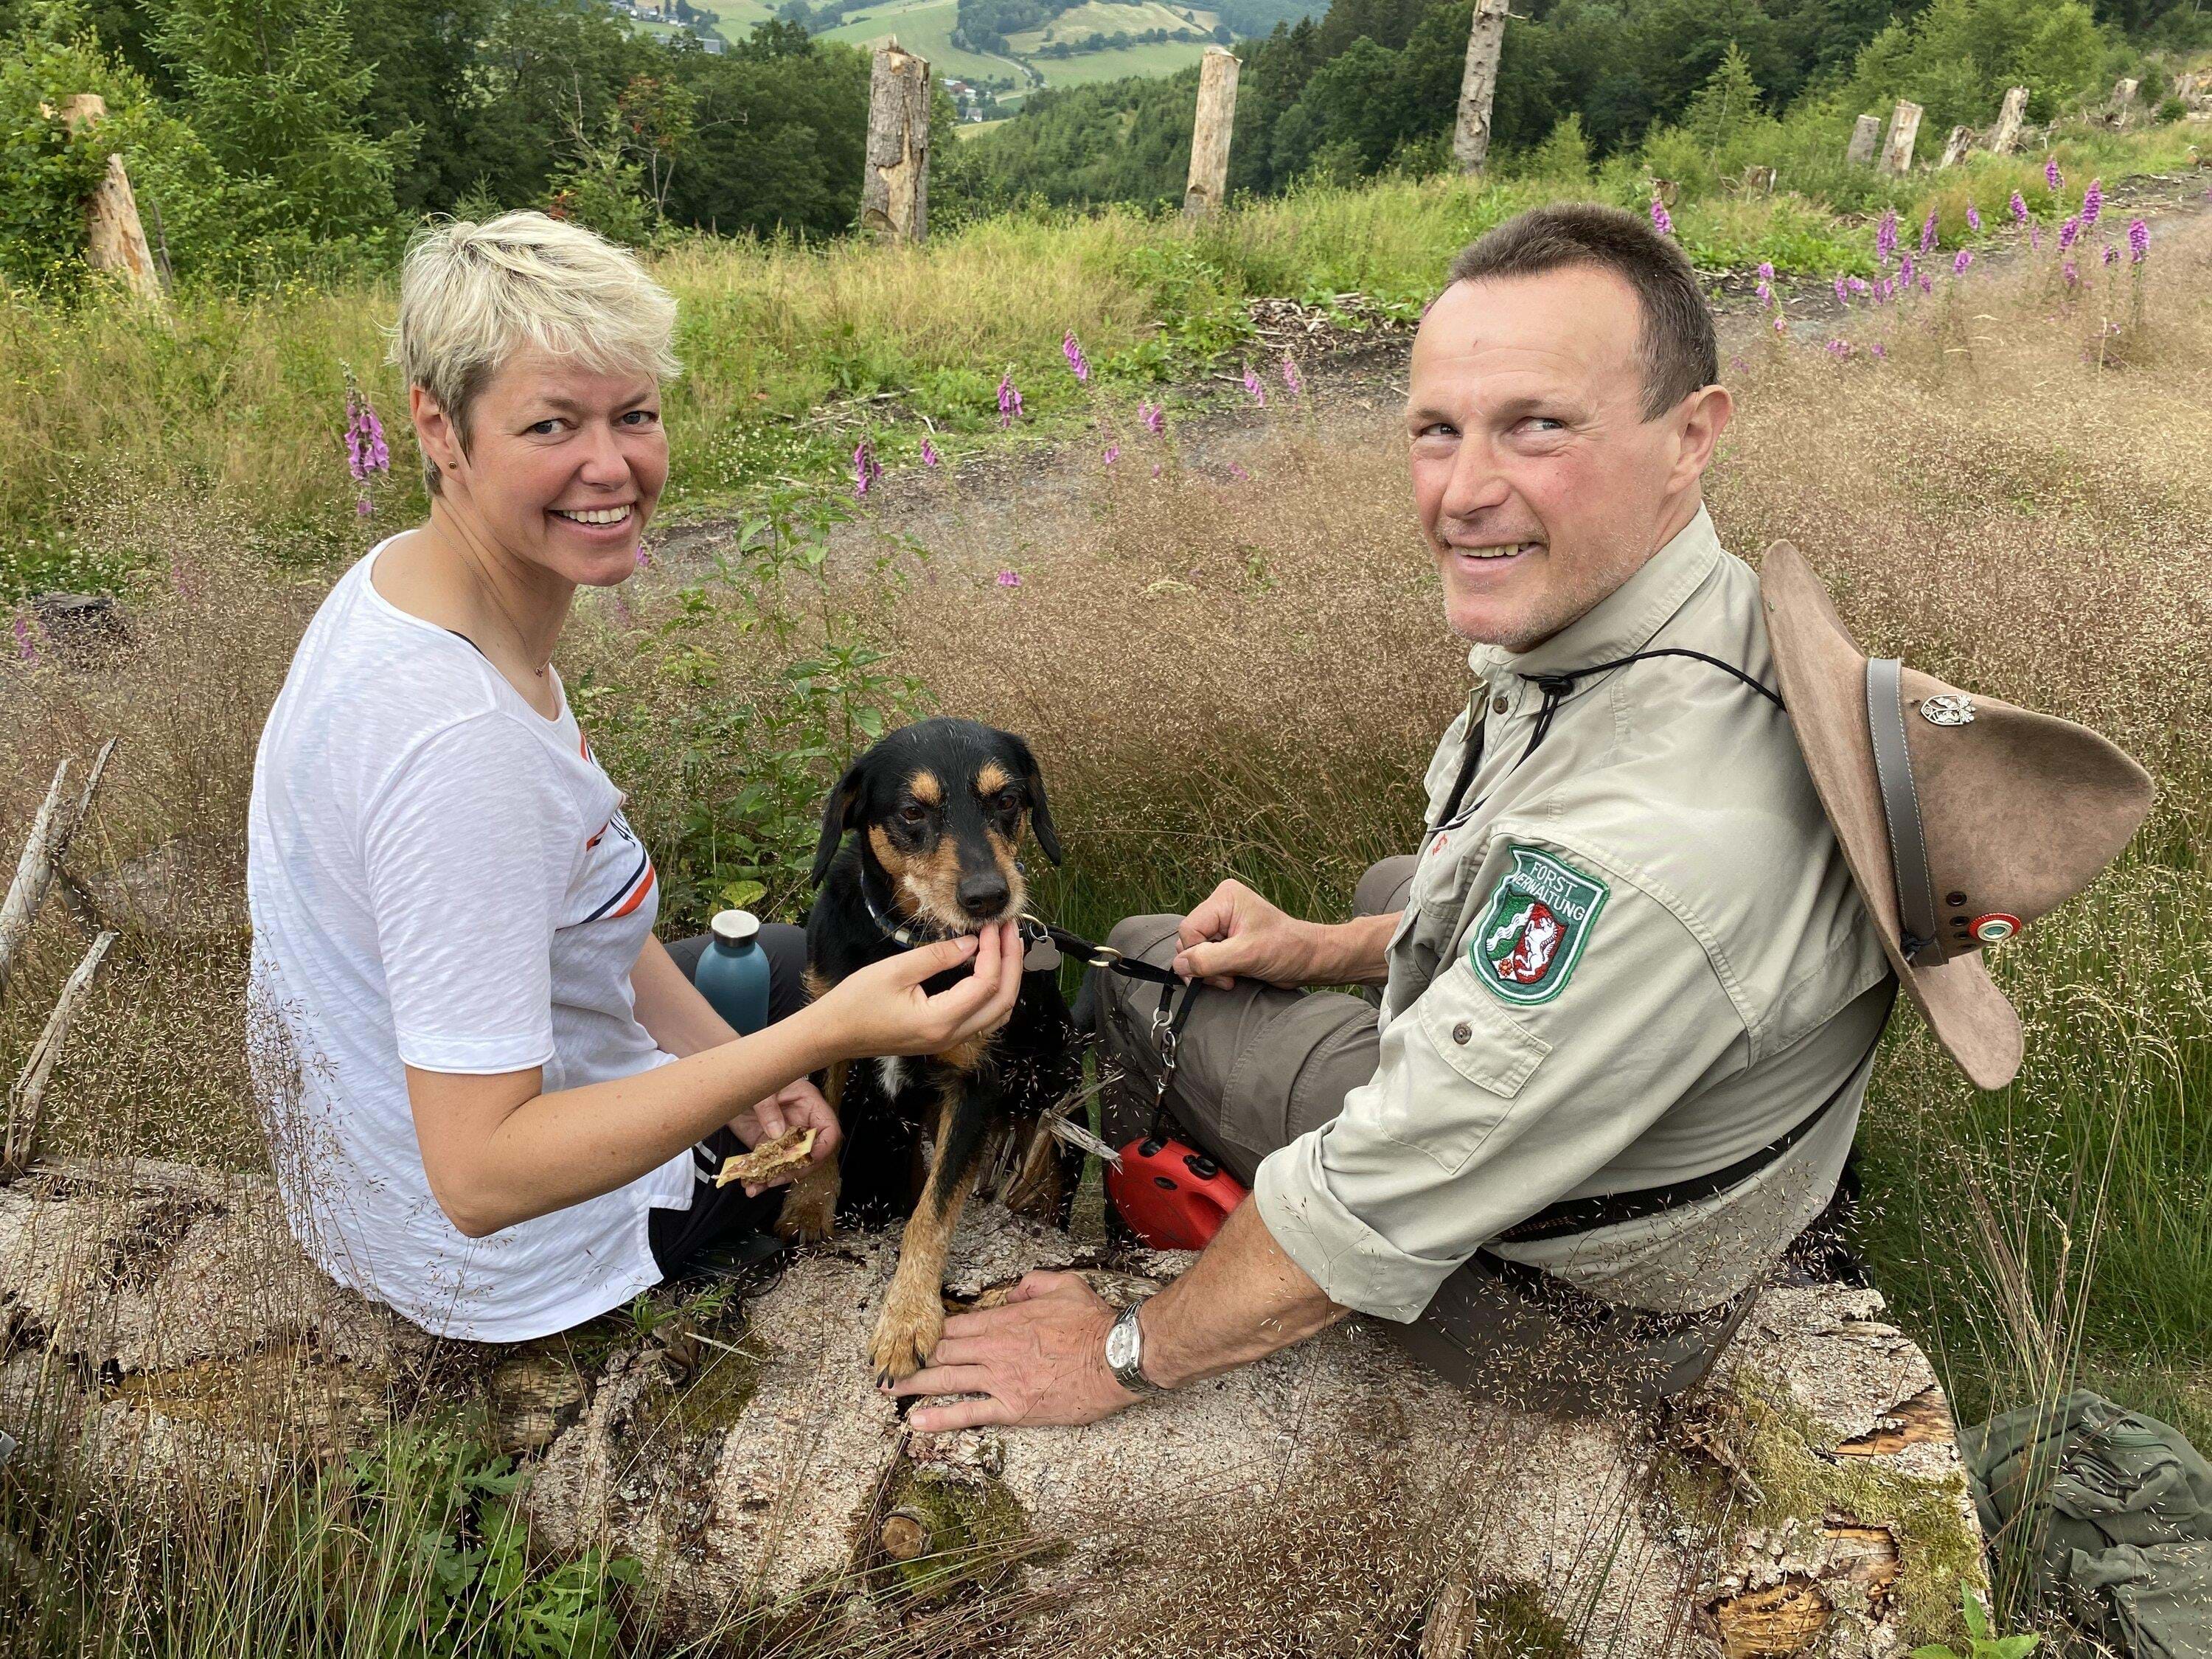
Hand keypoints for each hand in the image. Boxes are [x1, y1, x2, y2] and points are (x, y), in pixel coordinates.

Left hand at [728, 1077, 840, 1196]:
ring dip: (777, 1177)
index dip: (824, 1146)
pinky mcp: (767, 1145)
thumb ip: (768, 1107)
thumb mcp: (762, 1087)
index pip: (829, 1129)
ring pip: (790, 1164)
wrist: (728, 1083)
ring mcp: (785, 1137)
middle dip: (797, 1169)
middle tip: (778, 1176)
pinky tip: (750, 1185)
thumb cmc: (752, 1074)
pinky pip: (769, 1166)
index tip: (810, 1158)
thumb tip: (777, 1132)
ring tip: (759, 1184)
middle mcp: (801, 1123)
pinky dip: (760, 1178)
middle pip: (811, 1153)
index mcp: (809, 1104)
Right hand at [813, 922, 1023, 1059]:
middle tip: (1010, 930)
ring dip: (1007, 979)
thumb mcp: (895, 970)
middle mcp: (950, 1036)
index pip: (986, 984)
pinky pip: (983, 1018)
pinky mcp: (943, 1037)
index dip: (995, 951)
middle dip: (1012, 962)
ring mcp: (948, 1040)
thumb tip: (971, 943)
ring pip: (997, 1013)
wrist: (832, 1035)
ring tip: (1006, 945)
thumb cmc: (855, 1003)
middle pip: (1002, 1001)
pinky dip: (994, 993)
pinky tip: (989, 968)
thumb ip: (937, 956)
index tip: (992, 925)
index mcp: (939, 1021)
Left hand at [891, 1271, 1137, 1430]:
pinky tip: (916, 1422)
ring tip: (887, 1389)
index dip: (930, 1332)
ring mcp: (1001, 1380)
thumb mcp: (1063, 1286)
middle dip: (912, 1357)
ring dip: (913, 1384)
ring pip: (947, 1380)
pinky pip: (970, 1414)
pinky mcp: (1014, 1408)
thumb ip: (1031, 1284)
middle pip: (943, 1352)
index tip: (911, 1337)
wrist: (1116, 1357)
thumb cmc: (1094, 1323)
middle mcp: (995, 1350)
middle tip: (886, 1364)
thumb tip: (1012, 1293)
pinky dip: (941, 1417)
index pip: (956, 1326)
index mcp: (1005, 1320)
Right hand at [1172, 879, 1320, 988]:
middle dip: (1204, 964)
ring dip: (1210, 971)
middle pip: (1189, 941)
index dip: (1198, 954)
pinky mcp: (1226, 940)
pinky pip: (1204, 958)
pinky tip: (1232, 975)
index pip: (1189, 929)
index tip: (1221, 970)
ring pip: (1194, 952)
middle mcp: (1220, 907)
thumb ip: (1209, 960)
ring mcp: (1222, 924)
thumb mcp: (1246, 955)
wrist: (1309, 960)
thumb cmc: (1287, 949)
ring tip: (1232, 976)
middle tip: (1228, 976)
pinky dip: (1215, 972)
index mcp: (1224, 898)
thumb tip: (1180, 965)